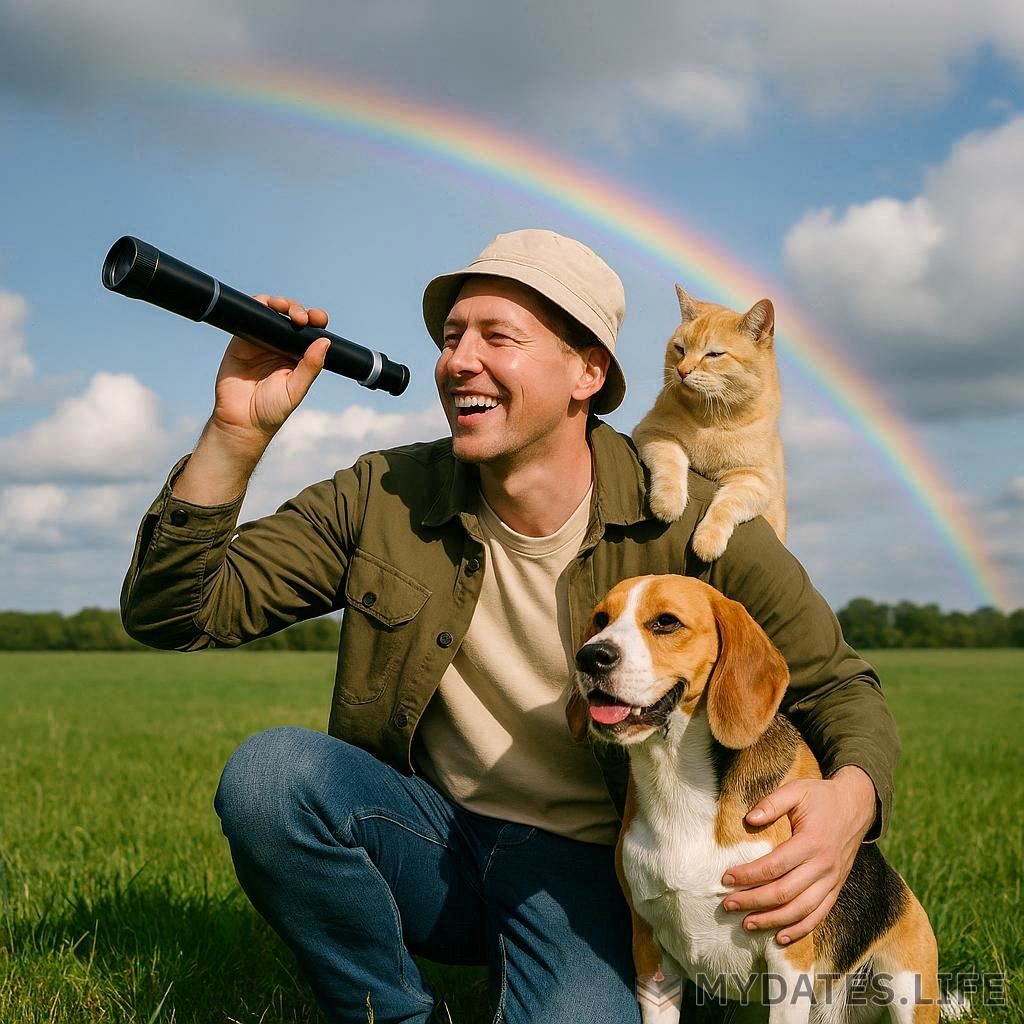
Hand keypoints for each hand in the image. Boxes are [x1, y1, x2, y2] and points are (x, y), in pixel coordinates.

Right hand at [211, 295, 330, 447]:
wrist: (241, 421)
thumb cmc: (271, 410)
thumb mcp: (296, 389)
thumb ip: (310, 367)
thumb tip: (325, 342)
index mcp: (298, 357)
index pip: (310, 333)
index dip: (315, 321)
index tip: (319, 319)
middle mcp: (280, 347)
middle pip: (291, 317)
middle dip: (297, 310)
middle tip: (301, 317)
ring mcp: (261, 342)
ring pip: (271, 313)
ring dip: (278, 303)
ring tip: (282, 307)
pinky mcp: (241, 341)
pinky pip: (249, 317)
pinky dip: (256, 306)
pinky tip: (263, 304)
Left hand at [719, 766, 876, 944]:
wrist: (857, 806)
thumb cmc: (821, 797)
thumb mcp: (796, 790)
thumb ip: (772, 803)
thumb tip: (749, 819)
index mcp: (811, 842)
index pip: (774, 866)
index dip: (748, 875)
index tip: (726, 878)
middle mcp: (823, 866)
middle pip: (784, 893)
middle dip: (753, 901)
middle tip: (728, 905)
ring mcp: (832, 881)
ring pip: (801, 910)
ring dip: (773, 921)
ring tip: (747, 923)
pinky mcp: (836, 888)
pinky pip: (819, 916)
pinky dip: (800, 930)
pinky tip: (780, 937)